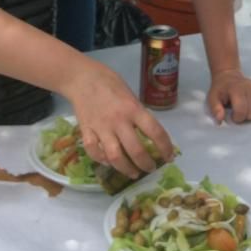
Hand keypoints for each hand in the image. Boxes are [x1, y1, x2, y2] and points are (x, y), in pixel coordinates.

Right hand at [67, 61, 173, 178]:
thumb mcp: (130, 94)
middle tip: (150, 168)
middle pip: (136, 150)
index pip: (155, 132)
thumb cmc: (109, 82)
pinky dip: (102, 160)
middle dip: (146, 164)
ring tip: (133, 173)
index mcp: (133, 108)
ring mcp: (101, 127)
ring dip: (126, 169)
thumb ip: (137, 113)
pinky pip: (94, 152)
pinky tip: (109, 162)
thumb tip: (147, 133)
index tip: (169, 156)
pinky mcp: (86, 131)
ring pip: (115, 157)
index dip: (165, 147)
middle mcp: (118, 120)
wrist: (81, 78)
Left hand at [206, 69, 250, 124]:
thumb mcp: (212, 98)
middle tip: (238, 112)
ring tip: (245, 109)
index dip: (236, 118)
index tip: (232, 115)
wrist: (228, 76)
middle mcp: (249, 87)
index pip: (241, 110)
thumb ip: (215, 109)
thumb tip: (220, 120)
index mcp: (235, 89)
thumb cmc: (220, 90)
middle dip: (244, 117)